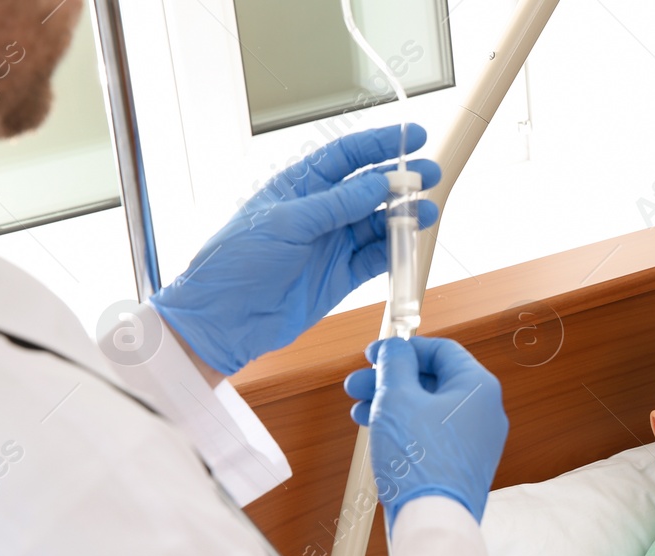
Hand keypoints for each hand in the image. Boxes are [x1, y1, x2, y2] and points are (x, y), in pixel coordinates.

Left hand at [150, 125, 441, 375]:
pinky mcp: (342, 275)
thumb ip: (333, 204)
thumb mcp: (284, 223)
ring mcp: (332, 243)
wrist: (224, 319)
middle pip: (368, 187)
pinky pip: (376, 258)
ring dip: (403, 215)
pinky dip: (396, 250)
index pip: (345, 157)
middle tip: (430, 173)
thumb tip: (374, 183)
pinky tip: (411, 241)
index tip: (410, 136)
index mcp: (298, 188)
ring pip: (377, 222)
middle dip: (401, 179)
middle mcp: (319, 212)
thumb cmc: (235, 263)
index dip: (378, 144)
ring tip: (427, 210)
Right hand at [344, 336, 505, 528]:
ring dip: (392, 405)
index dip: (403, 348)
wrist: (433, 520)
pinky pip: (434, 435)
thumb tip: (395, 349)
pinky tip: (379, 434)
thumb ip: (394, 364)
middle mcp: (485, 413)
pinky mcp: (464, 465)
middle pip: (433, 381)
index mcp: (479, 388)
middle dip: (389, 380)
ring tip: (359, 412)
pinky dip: (407, 429)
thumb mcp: (396, 398)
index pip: (441, 350)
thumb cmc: (420, 460)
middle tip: (356, 385)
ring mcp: (477, 442)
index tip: (373, 354)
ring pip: (429, 410)